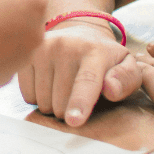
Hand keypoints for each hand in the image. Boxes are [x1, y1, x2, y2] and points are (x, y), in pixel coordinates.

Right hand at [17, 23, 137, 126]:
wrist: (80, 31)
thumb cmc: (105, 58)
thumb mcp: (126, 66)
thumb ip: (126, 80)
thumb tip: (111, 90)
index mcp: (94, 51)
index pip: (86, 80)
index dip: (80, 103)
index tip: (73, 121)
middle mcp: (65, 46)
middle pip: (61, 101)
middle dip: (69, 110)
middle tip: (79, 95)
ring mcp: (43, 49)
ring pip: (43, 101)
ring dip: (54, 105)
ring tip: (65, 88)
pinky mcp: (27, 54)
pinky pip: (28, 95)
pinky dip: (38, 98)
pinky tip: (49, 83)